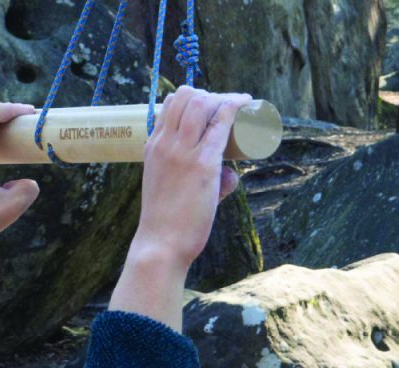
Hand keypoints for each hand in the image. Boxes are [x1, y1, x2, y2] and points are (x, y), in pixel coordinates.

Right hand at [110, 87, 251, 330]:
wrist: (160, 243)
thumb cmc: (167, 222)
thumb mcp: (172, 190)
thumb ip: (204, 181)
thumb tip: (230, 176)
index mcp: (152, 147)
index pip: (169, 105)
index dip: (192, 97)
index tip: (210, 107)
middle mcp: (165, 143)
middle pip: (186, 97)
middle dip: (210, 93)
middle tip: (228, 108)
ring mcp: (183, 151)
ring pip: (202, 103)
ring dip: (223, 97)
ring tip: (240, 105)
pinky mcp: (203, 163)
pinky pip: (220, 123)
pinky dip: (234, 106)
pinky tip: (246, 102)